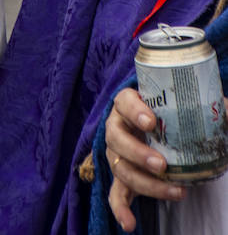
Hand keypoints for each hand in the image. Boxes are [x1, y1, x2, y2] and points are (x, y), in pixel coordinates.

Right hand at [105, 88, 185, 231]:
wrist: (160, 132)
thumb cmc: (173, 116)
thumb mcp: (189, 109)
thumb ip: (207, 110)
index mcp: (129, 105)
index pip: (124, 101)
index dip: (134, 111)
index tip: (151, 122)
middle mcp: (118, 128)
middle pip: (117, 138)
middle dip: (138, 153)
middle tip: (161, 164)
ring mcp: (117, 154)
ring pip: (121, 168)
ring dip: (145, 183)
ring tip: (176, 192)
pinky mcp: (122, 177)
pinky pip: (117, 194)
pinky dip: (121, 209)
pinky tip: (130, 224)